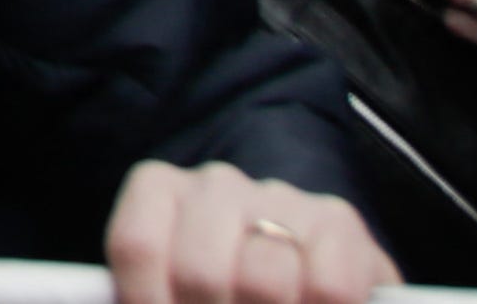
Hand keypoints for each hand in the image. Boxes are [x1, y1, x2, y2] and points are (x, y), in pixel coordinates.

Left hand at [104, 158, 391, 303]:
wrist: (312, 282)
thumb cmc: (224, 296)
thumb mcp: (177, 294)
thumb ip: (155, 297)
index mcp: (160, 192)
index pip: (137, 246)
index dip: (147, 302)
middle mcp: (216, 184)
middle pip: (200, 273)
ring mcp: (280, 197)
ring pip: (263, 281)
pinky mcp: (338, 221)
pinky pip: (327, 286)